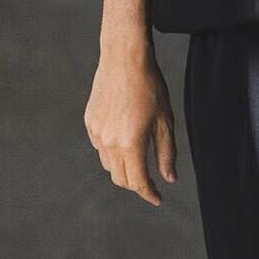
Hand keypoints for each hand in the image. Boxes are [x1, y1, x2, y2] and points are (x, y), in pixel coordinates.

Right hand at [84, 40, 177, 205]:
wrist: (124, 59)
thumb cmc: (150, 87)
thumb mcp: (165, 122)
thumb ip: (166, 154)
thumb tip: (169, 179)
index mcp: (130, 144)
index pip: (138, 182)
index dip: (149, 194)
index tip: (158, 199)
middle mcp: (109, 143)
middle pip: (121, 178)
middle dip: (136, 185)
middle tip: (151, 182)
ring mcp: (96, 133)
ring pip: (109, 165)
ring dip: (124, 169)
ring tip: (139, 160)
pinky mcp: (90, 123)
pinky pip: (100, 148)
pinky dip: (112, 153)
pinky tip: (124, 142)